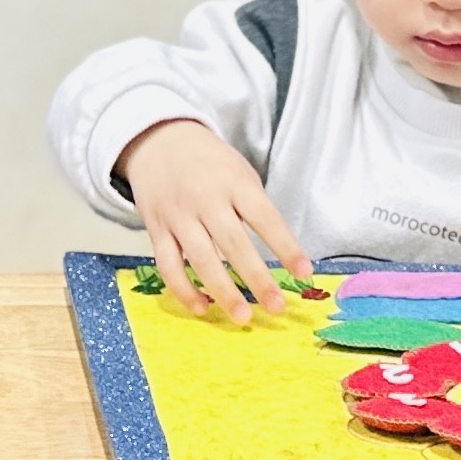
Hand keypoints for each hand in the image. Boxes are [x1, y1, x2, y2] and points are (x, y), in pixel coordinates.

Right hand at [118, 118, 302, 323]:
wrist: (159, 142)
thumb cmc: (209, 164)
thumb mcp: (239, 172)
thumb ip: (256, 208)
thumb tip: (283, 256)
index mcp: (233, 182)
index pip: (265, 217)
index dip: (285, 246)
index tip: (304, 273)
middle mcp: (205, 198)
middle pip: (233, 243)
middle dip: (256, 278)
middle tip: (276, 307)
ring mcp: (178, 215)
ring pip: (199, 258)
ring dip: (222, 291)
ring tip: (243, 317)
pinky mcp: (156, 229)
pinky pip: (168, 265)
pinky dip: (183, 290)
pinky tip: (201, 308)